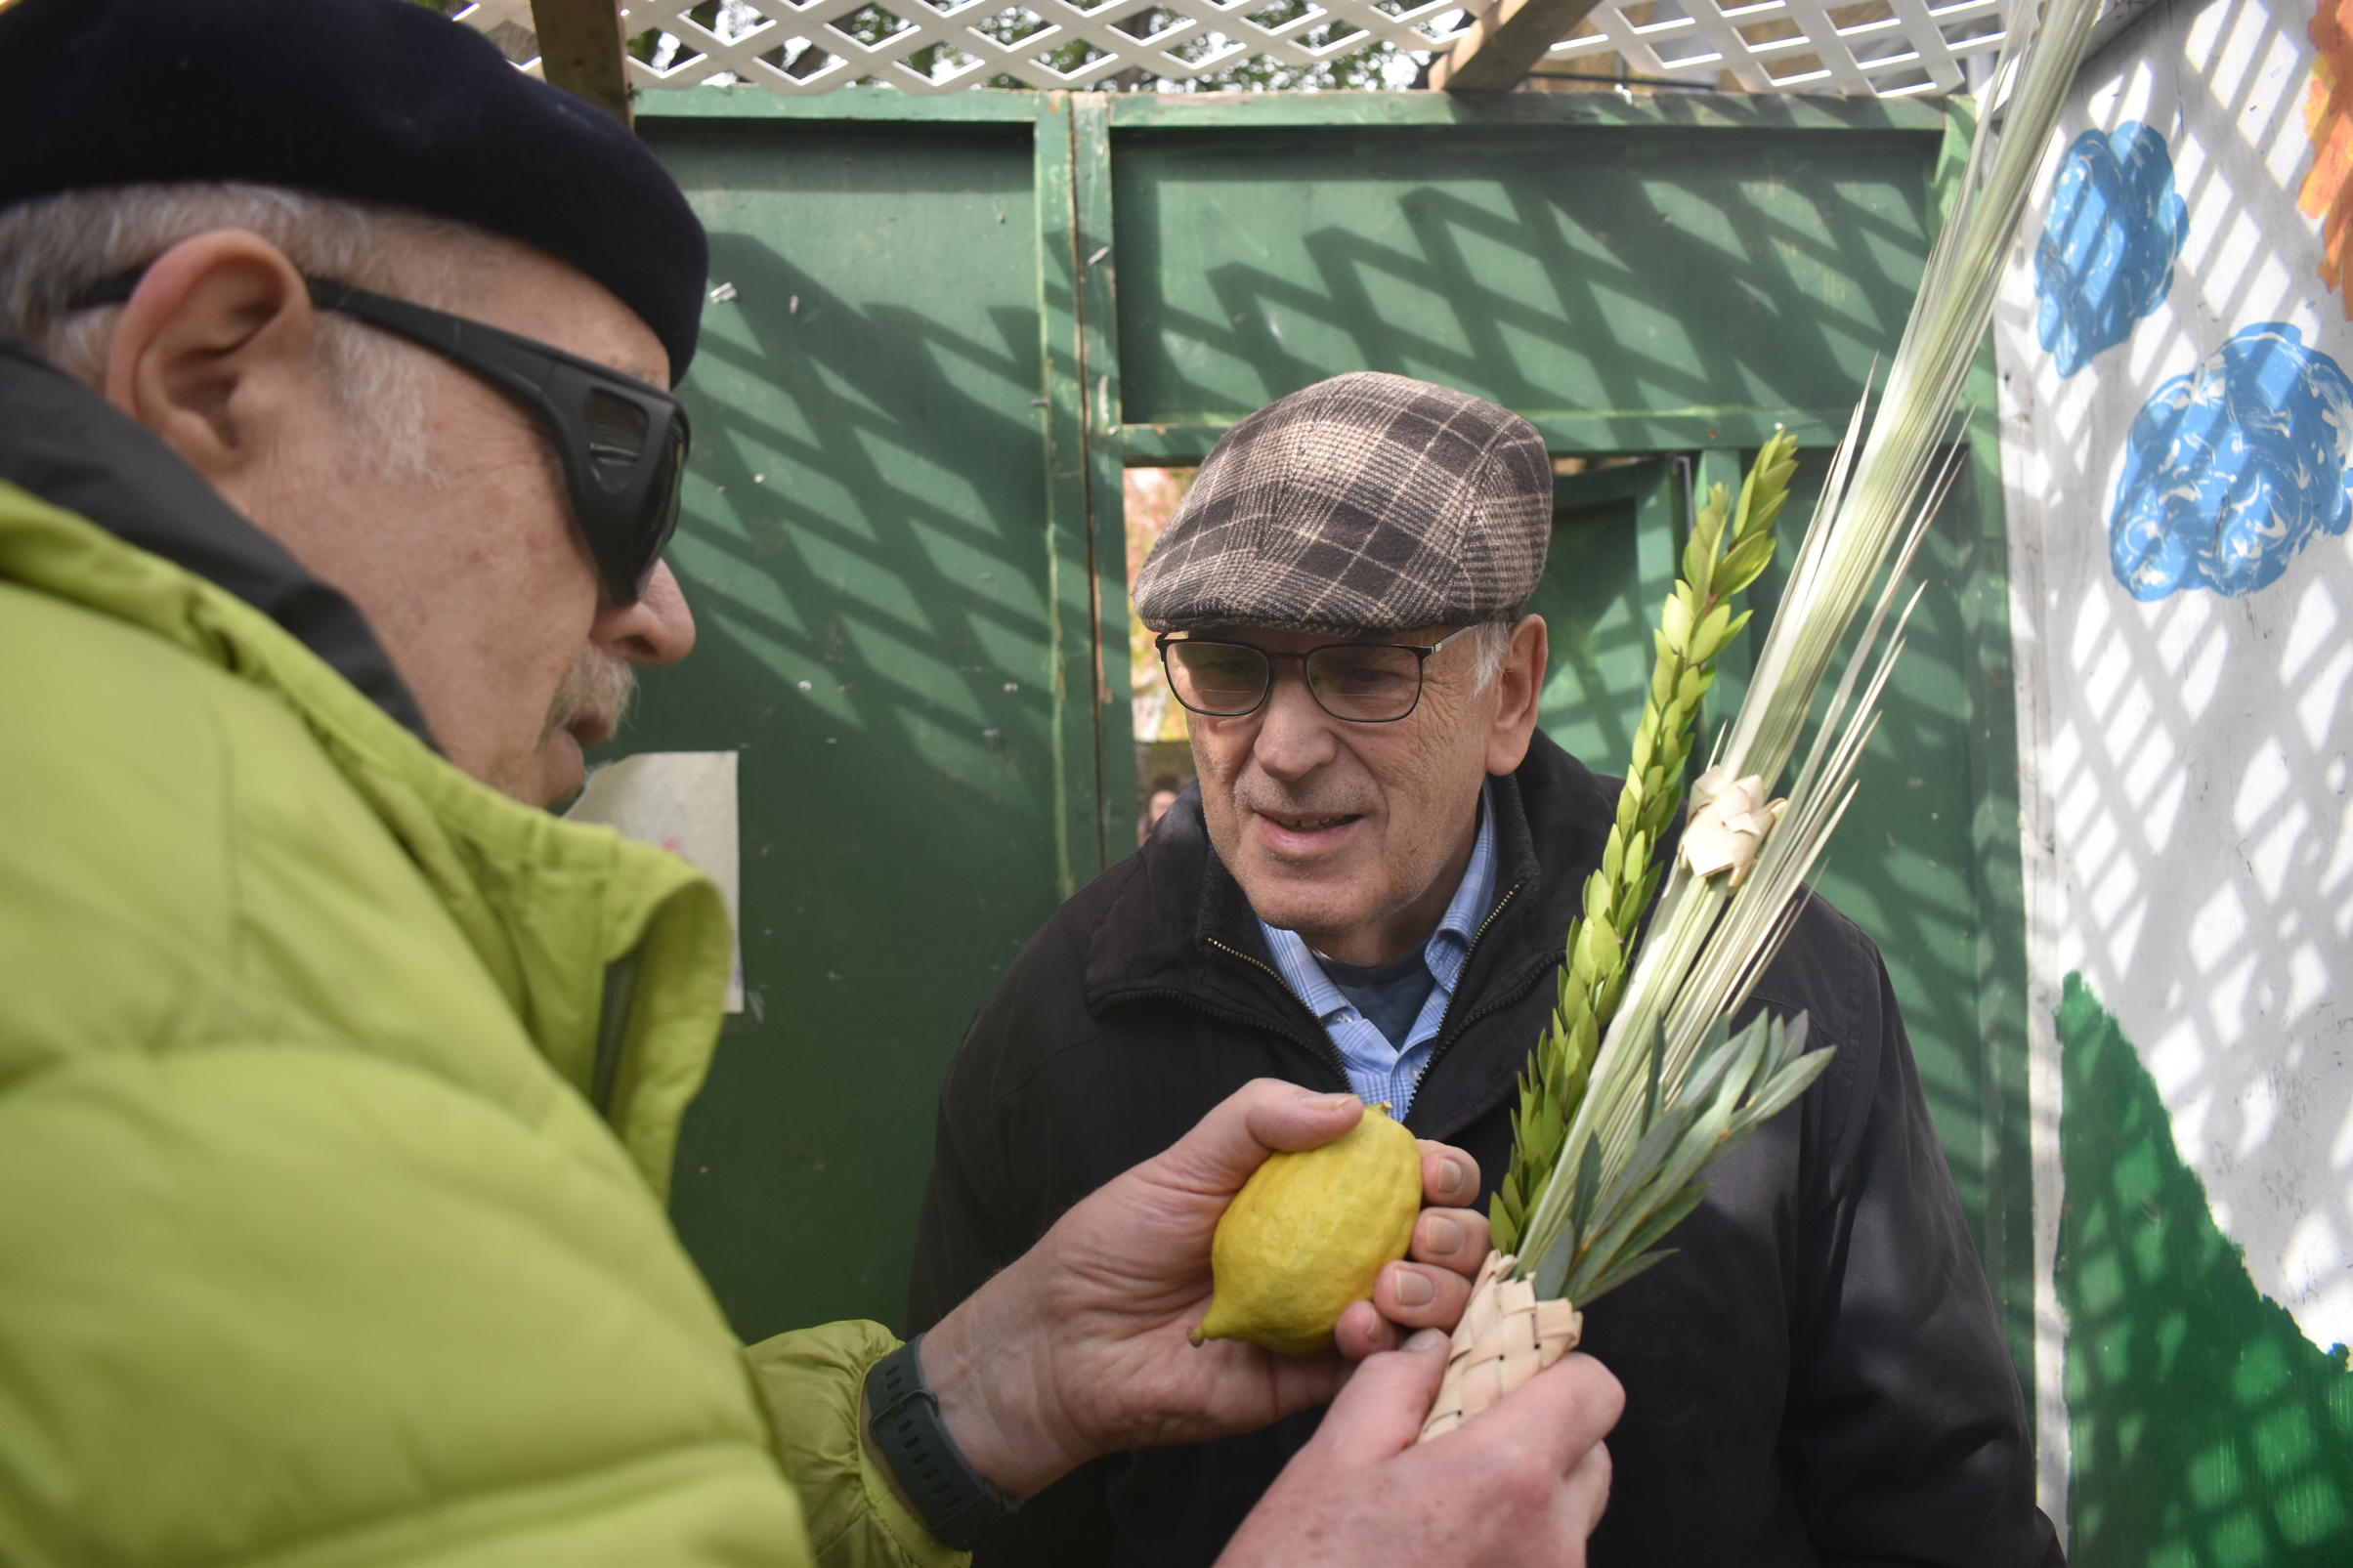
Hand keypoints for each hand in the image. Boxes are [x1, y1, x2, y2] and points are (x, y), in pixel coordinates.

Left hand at [918, 1080, 1491, 1497]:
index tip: (1433, 1171)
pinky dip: (1388, 1343)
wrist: (1066, 1342)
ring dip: (1438, 1288)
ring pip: (1433, 1306)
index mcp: (1318, 1196)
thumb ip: (1260, 1118)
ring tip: (1391, 1282)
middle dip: (1458, 1230)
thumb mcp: (1186, 1161)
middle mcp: (1340, 1254)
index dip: (1442, 1171)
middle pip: (1442, 1241)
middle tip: (1423, 1232)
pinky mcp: (1315, 1382)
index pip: (1410, 1177)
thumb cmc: (1117, 1242)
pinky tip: (1357, 1325)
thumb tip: (1352, 1107)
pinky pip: (1382, 1368)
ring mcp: (1333, 1319)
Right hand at [1218, 1330, 1622, 1567]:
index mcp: (1507, 1478)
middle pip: (1590, 1456)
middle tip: (1456, 1443)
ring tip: (1437, 1513)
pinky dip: (1506, 1551)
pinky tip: (1439, 1555)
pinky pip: (1540, 1566)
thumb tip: (1432, 1349)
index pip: (1596, 1392)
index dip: (1554, 1370)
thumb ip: (1395, 1384)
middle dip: (1537, 1435)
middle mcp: (1550, 1545)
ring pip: (1566, 1519)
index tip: (1504, 1371)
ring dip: (1521, 1499)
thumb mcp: (1332, 1458)